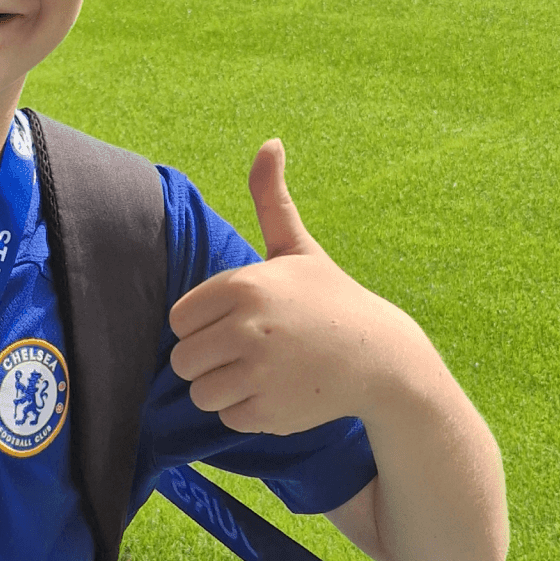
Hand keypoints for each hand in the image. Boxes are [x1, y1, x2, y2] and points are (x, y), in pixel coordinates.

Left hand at [168, 140, 410, 434]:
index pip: (179, 320)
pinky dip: (247, 411)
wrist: (380, 356)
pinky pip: (227, 418)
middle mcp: (246, 329)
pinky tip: (279, 391)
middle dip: (210, 358)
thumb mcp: (297, 248)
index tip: (238, 320)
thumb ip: (271, 199)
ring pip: (200, 392)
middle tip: (252, 349)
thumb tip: (269, 142)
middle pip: (183, 360)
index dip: (204, 323)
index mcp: (243, 286)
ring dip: (225, 387)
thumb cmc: (329, 298)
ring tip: (263, 371)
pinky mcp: (269, 412)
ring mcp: (258, 374)